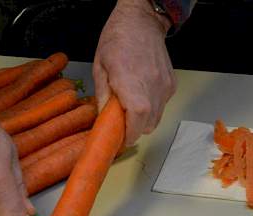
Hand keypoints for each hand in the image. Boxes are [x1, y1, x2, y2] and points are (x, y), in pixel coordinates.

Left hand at [93, 0, 176, 144]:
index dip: (130, 134)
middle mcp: (152, 86)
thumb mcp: (100, 67)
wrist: (142, 20)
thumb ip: (103, 96)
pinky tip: (142, 96)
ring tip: (131, 109)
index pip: (137, 119)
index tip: (121, 139)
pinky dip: (152, 109)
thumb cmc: (118, 38)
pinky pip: (162, 106)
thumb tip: (105, 117)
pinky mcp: (171, 84)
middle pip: (148, 124)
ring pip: (157, 118)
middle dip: (135, 130)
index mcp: (130, 81)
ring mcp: (165, 86)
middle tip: (122, 124)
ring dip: (143, 121)